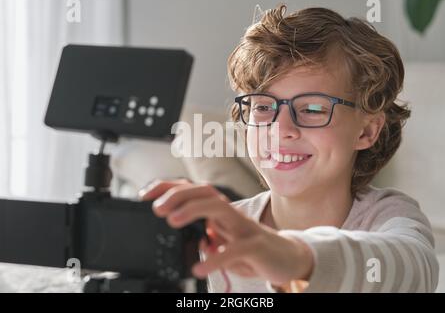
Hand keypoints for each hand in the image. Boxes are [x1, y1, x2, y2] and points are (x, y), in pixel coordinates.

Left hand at [140, 179, 312, 285]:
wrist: (288, 257)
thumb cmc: (253, 248)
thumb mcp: (224, 242)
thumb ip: (207, 239)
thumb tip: (191, 242)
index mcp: (219, 213)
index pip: (193, 191)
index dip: (168, 188)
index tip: (145, 194)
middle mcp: (231, 215)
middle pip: (204, 192)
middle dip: (178, 194)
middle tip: (157, 208)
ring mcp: (245, 228)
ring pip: (219, 208)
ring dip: (193, 210)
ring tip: (171, 221)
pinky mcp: (257, 246)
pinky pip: (236, 249)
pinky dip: (216, 258)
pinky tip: (199, 267)